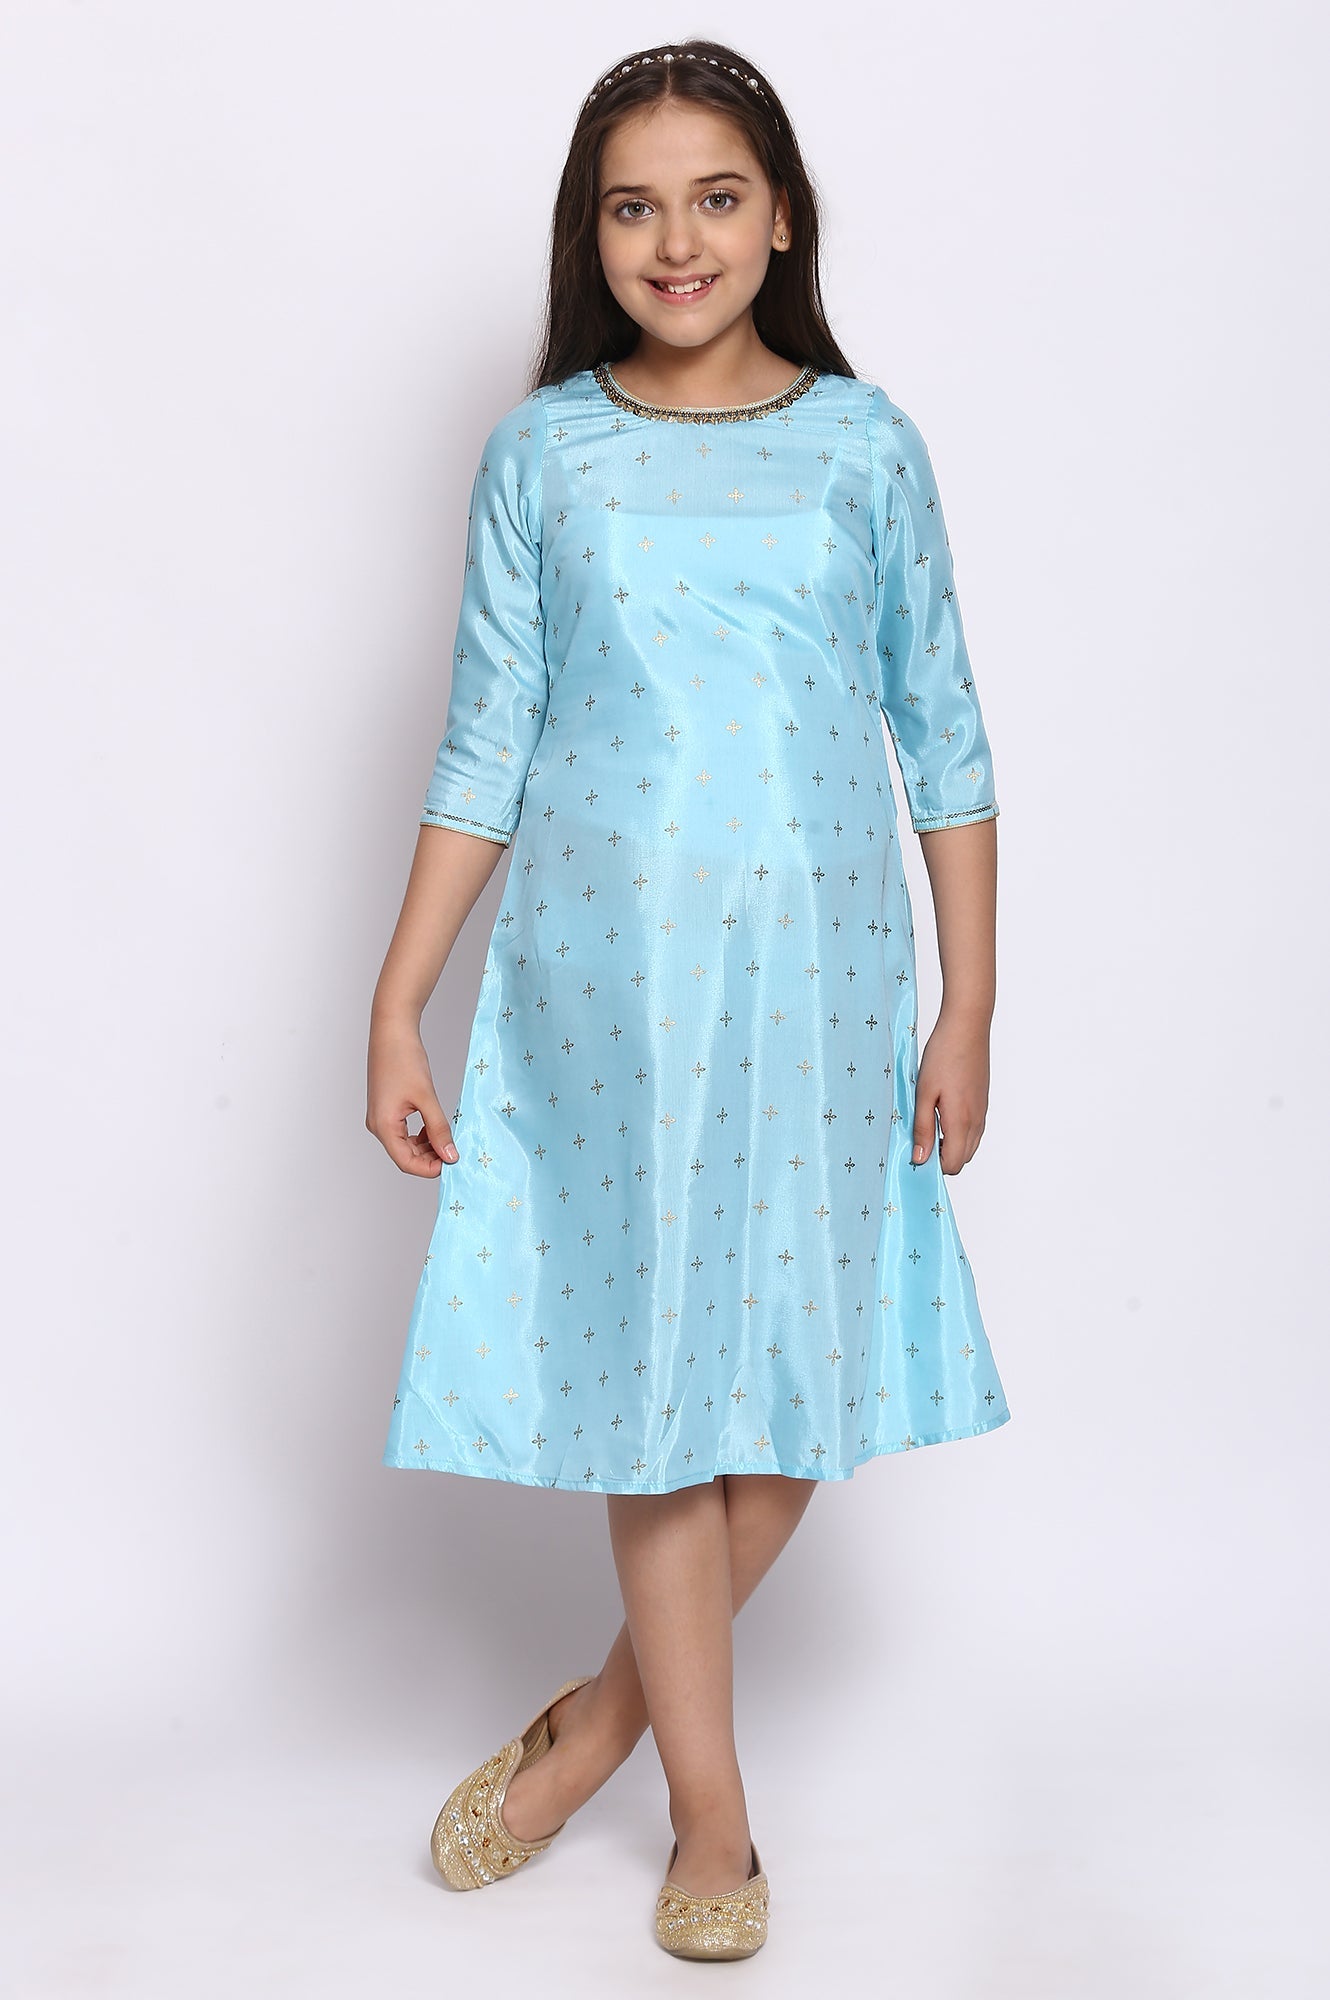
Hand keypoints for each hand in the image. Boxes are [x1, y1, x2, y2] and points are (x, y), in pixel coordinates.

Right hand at [366, 1018, 458, 1175]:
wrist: (392, 1032)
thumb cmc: (404, 1059)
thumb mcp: (426, 1097)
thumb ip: (439, 1128)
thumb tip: (450, 1155)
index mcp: (383, 1126)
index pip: (406, 1163)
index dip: (430, 1168)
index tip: (452, 1163)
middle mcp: (378, 1126)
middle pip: (405, 1156)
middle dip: (430, 1157)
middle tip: (454, 1149)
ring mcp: (381, 1118)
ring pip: (405, 1145)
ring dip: (427, 1146)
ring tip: (447, 1136)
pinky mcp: (386, 1109)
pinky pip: (404, 1132)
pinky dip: (421, 1134)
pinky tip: (435, 1125)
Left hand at [911, 1008, 989, 1174]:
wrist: (967, 1028)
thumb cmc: (943, 1056)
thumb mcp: (923, 1093)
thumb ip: (922, 1128)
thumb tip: (920, 1158)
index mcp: (961, 1122)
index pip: (952, 1164)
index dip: (933, 1165)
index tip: (916, 1153)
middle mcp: (976, 1121)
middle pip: (962, 1158)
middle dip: (942, 1158)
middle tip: (920, 1140)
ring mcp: (982, 1111)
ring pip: (970, 1145)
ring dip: (951, 1145)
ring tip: (929, 1126)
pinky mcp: (982, 1102)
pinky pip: (974, 1129)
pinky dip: (959, 1132)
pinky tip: (942, 1113)